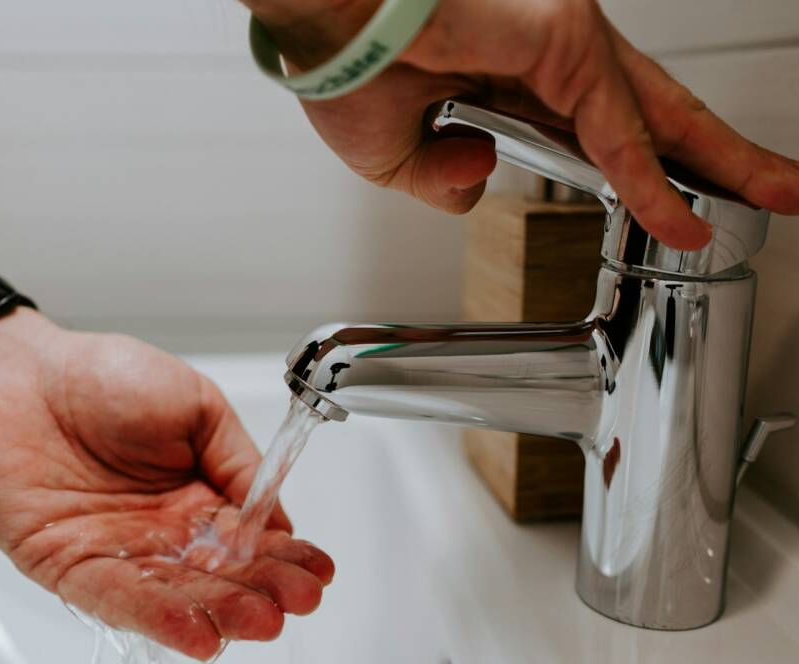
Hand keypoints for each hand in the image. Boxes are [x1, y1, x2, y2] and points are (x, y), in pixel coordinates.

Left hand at [0, 309, 332, 659]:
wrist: (23, 373)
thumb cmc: (107, 375)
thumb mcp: (197, 405)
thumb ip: (238, 461)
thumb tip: (278, 518)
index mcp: (198, 491)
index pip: (250, 536)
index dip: (285, 555)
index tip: (318, 570)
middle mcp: (164, 530)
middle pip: (221, 573)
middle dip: (264, 587)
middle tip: (299, 600)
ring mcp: (120, 552)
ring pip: (179, 592)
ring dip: (223, 611)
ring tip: (263, 620)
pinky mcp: (72, 566)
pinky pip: (121, 598)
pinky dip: (161, 617)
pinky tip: (200, 633)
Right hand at [251, 0, 798, 249]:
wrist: (322, 31)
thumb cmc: (347, 72)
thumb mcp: (400, 161)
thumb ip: (446, 180)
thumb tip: (478, 178)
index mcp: (512, 83)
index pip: (599, 132)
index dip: (642, 172)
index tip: (673, 210)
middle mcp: (548, 60)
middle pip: (653, 117)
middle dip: (715, 157)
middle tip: (772, 190)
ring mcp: (562, 45)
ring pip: (657, 116)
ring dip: (716, 163)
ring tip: (771, 197)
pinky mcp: (562, 39)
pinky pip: (615, 129)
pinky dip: (647, 179)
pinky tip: (679, 218)